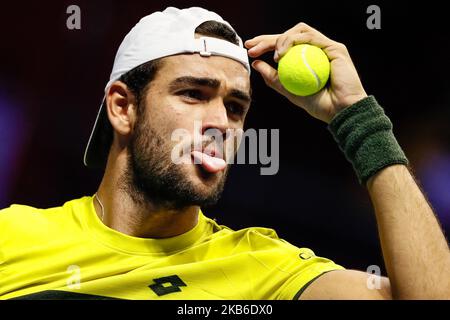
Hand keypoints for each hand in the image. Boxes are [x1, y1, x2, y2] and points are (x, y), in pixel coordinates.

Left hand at [245, 23, 367, 123]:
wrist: (340, 111)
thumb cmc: (319, 105)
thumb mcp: (289, 91)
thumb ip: (274, 77)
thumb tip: (256, 64)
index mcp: (306, 59)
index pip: (284, 46)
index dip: (265, 44)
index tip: (250, 49)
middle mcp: (316, 50)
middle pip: (289, 35)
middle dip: (267, 39)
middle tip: (252, 46)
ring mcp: (325, 48)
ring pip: (298, 31)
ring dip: (281, 39)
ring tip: (273, 56)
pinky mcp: (334, 47)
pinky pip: (310, 37)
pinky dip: (293, 41)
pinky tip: (282, 54)